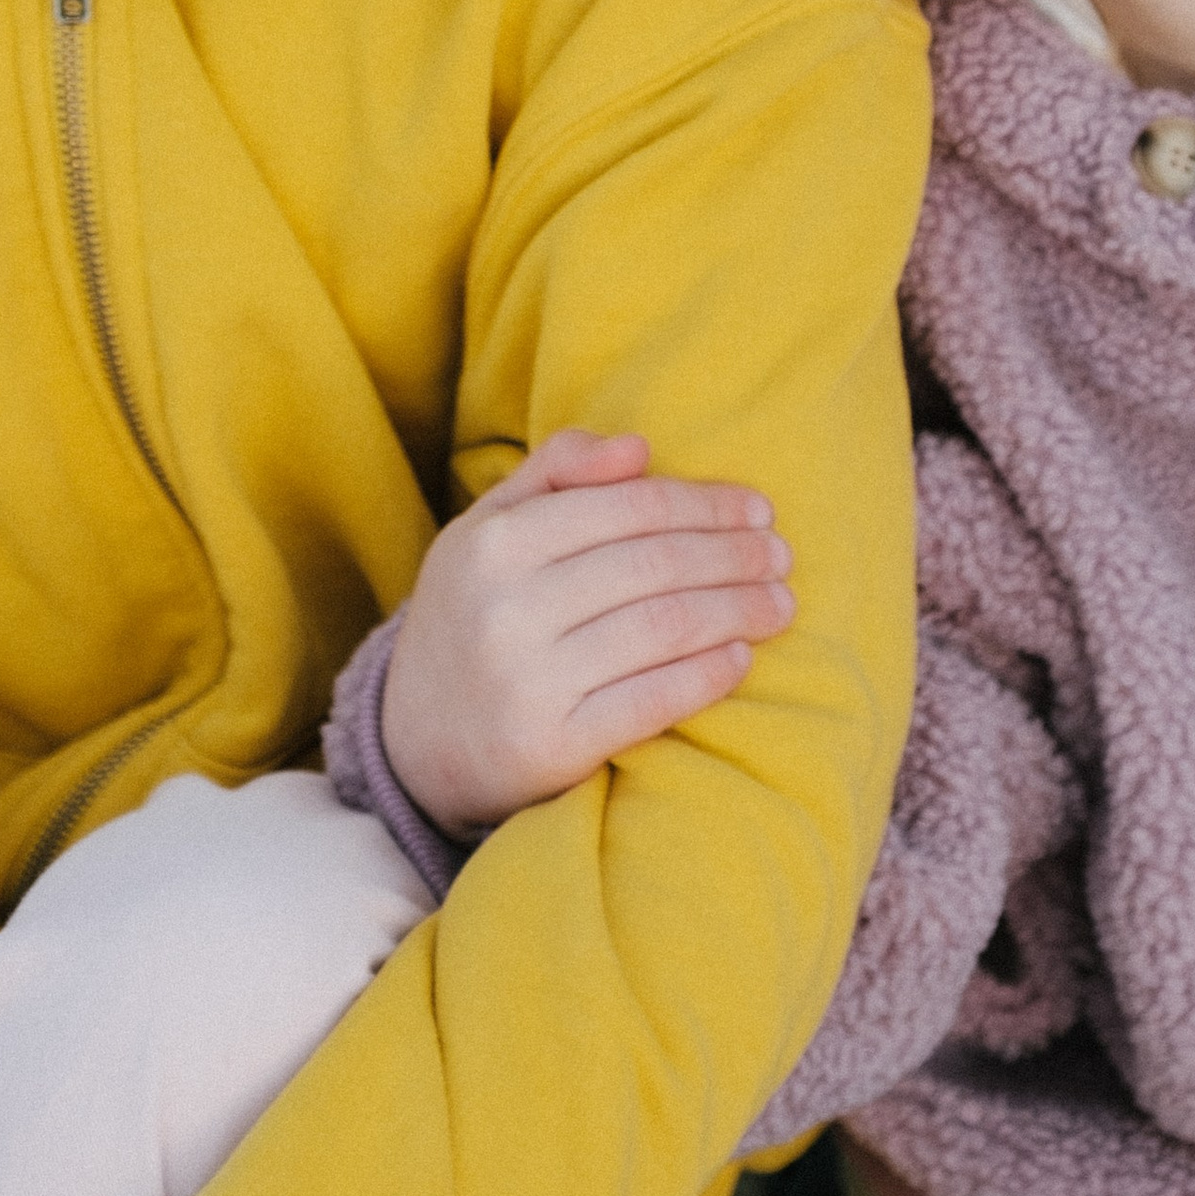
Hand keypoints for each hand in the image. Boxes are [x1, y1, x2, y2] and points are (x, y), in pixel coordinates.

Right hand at [383, 426, 794, 834]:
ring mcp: (528, 681)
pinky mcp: (552, 748)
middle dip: (733, 555)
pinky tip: (742, 658)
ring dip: (738, 611)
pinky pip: (653, 701)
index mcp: (492, 543)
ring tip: (780, 603)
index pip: (627, 507)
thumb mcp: (485, 532)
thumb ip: (554, 473)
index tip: (758, 508)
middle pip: (654, 566)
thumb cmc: (470, 619)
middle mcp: (506, 608)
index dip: (704, 504)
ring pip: (663, 627)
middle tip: (781, 556)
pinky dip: (709, 675)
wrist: (413, 744)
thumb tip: (639, 447)